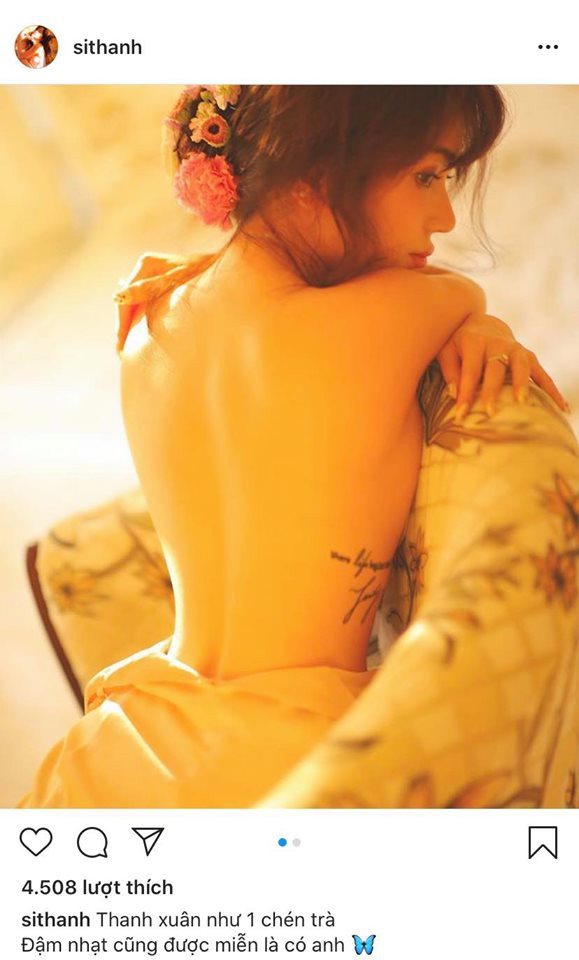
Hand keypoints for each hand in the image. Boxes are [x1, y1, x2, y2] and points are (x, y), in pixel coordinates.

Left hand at [436, 312, 569, 419]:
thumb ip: (449, 370)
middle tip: (490, 411)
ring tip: (523, 403)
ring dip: (522, 384)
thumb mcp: (447, 351)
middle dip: (492, 390)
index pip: (469, 370)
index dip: (465, 392)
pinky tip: (562, 409)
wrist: (483, 325)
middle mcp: (497, 343)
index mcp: (474, 341)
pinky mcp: (529, 357)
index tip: (460, 414)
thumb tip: (454, 393)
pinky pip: (542, 374)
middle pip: (496, 368)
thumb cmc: (459, 344)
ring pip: (522, 366)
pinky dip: (552, 390)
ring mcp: (516, 349)